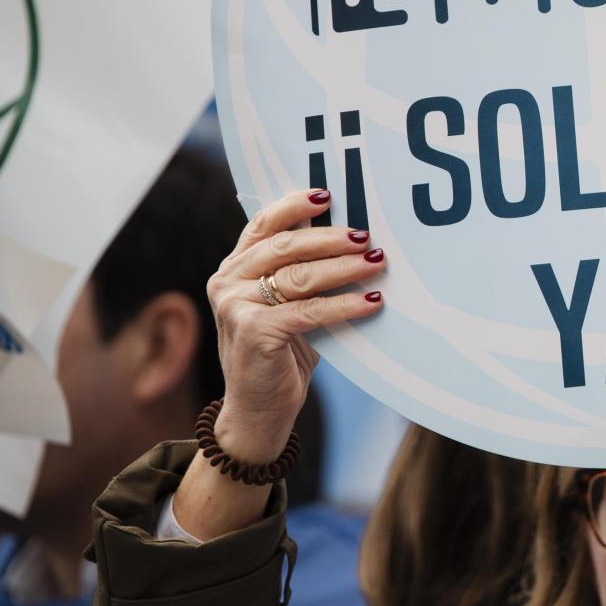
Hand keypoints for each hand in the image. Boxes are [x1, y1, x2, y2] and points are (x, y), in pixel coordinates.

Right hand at [206, 189, 386, 456]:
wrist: (260, 410)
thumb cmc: (283, 353)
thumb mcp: (289, 306)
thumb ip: (304, 274)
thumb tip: (357, 241)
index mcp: (235, 268)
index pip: (262, 225)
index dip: (294, 206)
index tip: (327, 194)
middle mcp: (228, 281)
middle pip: (285, 246)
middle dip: (330, 238)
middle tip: (367, 235)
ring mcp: (236, 306)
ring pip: (299, 276)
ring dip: (344, 267)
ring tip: (377, 261)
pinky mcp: (254, 331)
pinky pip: (309, 310)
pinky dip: (345, 305)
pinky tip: (373, 302)